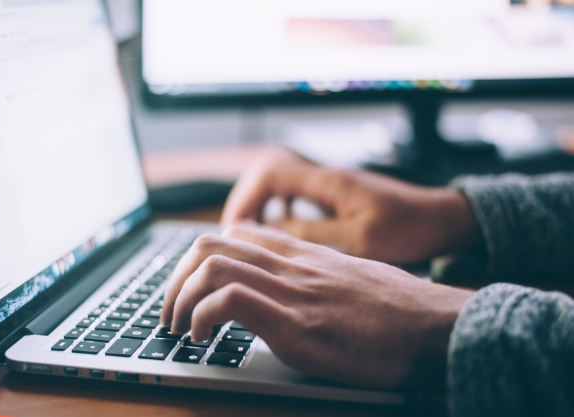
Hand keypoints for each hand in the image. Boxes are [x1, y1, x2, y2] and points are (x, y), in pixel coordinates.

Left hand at [161, 222, 473, 389]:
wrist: (438, 327)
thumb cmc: (400, 310)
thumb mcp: (352, 280)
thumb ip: (316, 277)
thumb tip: (293, 292)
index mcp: (304, 254)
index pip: (237, 233)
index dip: (201, 258)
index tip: (192, 287)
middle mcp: (292, 265)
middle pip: (210, 244)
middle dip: (176, 278)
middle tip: (171, 311)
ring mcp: (292, 291)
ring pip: (211, 265)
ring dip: (179, 298)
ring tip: (179, 327)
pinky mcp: (296, 324)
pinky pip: (230, 300)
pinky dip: (202, 317)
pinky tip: (203, 338)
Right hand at [221, 147, 481, 263]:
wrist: (441, 219)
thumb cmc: (409, 228)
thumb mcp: (359, 239)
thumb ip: (312, 234)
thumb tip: (269, 232)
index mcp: (328, 181)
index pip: (269, 174)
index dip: (245, 200)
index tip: (235, 230)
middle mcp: (324, 176)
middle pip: (266, 174)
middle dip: (246, 202)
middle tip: (236, 235)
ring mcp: (330, 184)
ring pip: (279, 184)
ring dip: (261, 205)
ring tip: (252, 235)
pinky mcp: (336, 195)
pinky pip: (295, 194)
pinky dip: (280, 209)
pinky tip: (282, 230)